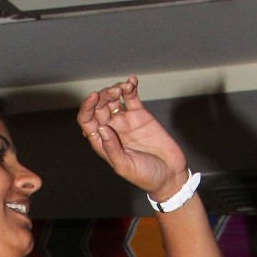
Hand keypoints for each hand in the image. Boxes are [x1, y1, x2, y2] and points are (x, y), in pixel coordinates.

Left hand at [76, 76, 187, 201]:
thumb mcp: (125, 167)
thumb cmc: (145, 176)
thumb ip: (113, 149)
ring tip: (124, 88)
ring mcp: (125, 121)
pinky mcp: (140, 115)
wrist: (169, 174)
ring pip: (113, 99)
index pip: (87, 121)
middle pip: (99, 106)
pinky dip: (130, 87)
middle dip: (103, 95)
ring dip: (115, 89)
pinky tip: (131, 80)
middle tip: (115, 92)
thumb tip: (102, 128)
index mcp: (103, 143)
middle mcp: (111, 130)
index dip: (87, 107)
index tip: (94, 97)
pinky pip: (131, 98)